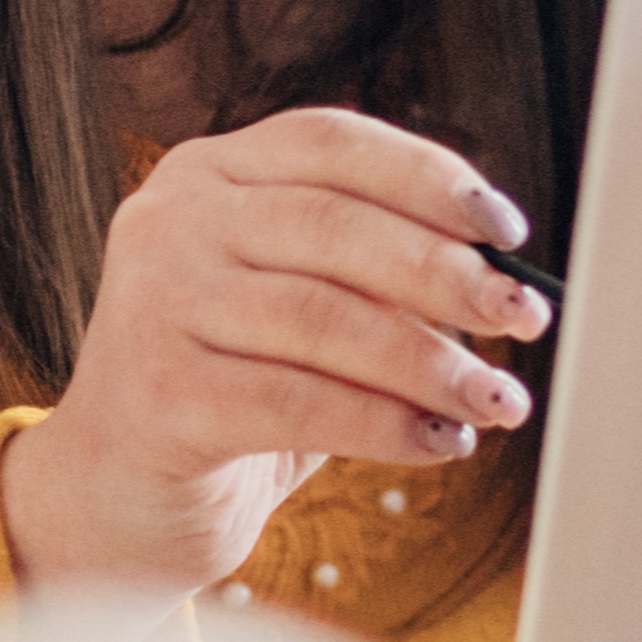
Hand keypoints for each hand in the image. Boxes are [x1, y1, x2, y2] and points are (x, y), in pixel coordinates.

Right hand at [0, 107, 553, 601]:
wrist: (117, 498)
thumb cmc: (233, 392)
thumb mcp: (301, 311)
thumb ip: (372, 277)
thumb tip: (502, 282)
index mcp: (208, 173)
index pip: (332, 142)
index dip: (429, 177)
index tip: (508, 232)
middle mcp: (169, 220)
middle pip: (335, 226)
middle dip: (447, 275)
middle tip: (525, 319)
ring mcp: (153, 302)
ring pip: (325, 318)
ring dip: (431, 363)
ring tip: (494, 400)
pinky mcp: (158, 394)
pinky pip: (299, 403)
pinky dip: (386, 424)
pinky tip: (438, 443)